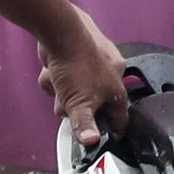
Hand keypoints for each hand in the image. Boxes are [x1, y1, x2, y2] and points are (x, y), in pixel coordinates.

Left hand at [38, 25, 128, 146]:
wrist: (61, 31)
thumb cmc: (77, 64)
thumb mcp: (79, 103)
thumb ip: (85, 125)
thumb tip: (91, 141)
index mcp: (117, 90)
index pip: (120, 120)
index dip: (112, 132)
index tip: (104, 140)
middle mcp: (111, 76)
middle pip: (92, 106)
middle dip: (74, 106)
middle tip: (66, 103)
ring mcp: (96, 63)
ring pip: (75, 91)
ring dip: (61, 91)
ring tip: (57, 83)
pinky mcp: (80, 53)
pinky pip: (67, 74)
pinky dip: (56, 75)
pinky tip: (53, 70)